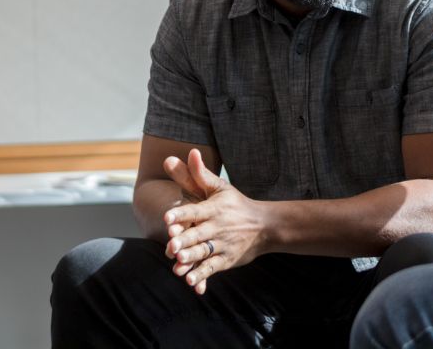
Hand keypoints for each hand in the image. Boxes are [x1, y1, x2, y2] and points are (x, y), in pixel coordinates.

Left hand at [162, 149, 268, 293]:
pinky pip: (213, 268)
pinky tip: (190, 281)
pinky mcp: (226, 260)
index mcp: (213, 208)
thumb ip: (199, 173)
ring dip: (191, 258)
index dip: (181, 214)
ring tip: (178, 262)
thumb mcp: (219, 187)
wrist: (265, 226)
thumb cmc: (235, 203)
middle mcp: (217, 227)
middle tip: (171, 245)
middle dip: (184, 240)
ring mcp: (222, 245)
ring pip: (204, 252)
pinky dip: (202, 275)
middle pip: (198, 234)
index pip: (195, 210)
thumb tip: (190, 152)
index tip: (167, 218)